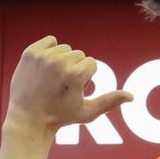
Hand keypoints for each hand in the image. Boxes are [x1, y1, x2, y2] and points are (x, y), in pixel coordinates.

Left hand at [5, 36, 132, 132]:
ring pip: (65, 48)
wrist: (28, 118)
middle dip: (75, 68)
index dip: (86, 78)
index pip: (92, 63)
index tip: (74, 90)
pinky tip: (46, 67)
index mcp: (75, 75)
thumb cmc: (60, 117)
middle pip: (79, 55)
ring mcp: (43, 56)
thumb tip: (131, 96)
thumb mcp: (88, 113)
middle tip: (61, 86)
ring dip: (63, 60)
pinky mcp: (30, 52)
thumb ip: (110, 101)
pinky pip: (50, 41)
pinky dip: (50, 50)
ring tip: (53, 78)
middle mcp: (59, 62)